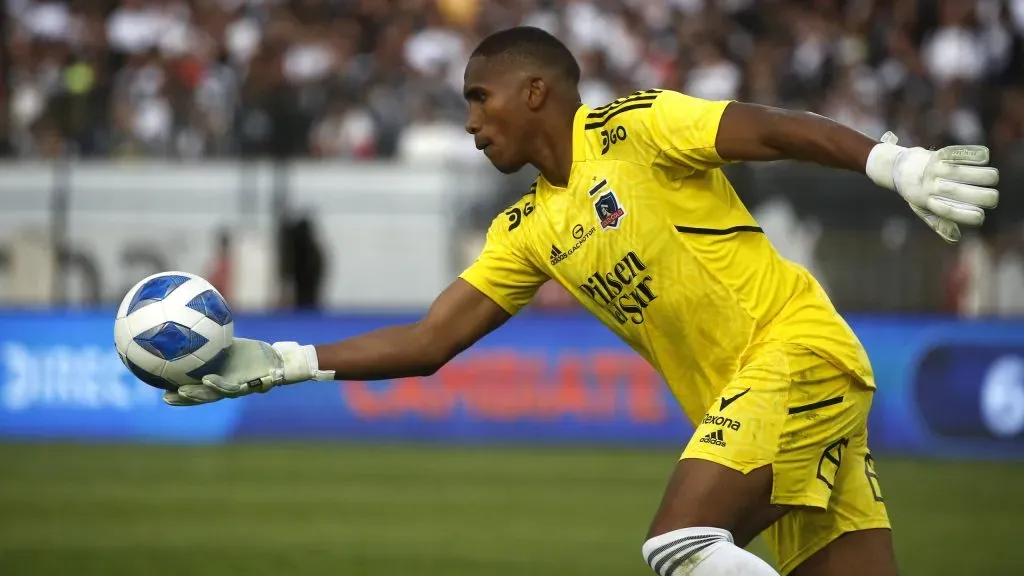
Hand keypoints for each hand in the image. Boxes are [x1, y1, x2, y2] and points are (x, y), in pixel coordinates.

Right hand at [163, 338, 334, 405]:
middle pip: (200, 397)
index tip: (161, 391)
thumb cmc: (251, 353)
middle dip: (183, 400)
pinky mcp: (247, 384)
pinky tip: (206, 380)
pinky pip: (230, 387)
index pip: (194, 389)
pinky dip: (217, 384)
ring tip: (181, 392)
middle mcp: (224, 387)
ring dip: (196, 396)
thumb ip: (212, 339)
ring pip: (212, 396)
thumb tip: (194, 321)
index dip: (178, 393)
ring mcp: (235, 388)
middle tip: (165, 398)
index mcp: (217, 379)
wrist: (276, 360)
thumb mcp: (228, 345)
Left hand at [866, 132, 998, 242]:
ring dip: (990, 176)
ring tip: (990, 178)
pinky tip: (982, 158)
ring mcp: (937, 171)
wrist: (901, 169)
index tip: (977, 214)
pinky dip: (978, 155)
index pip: (964, 216)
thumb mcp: (925, 212)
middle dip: (991, 198)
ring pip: (975, 174)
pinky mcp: (939, 155)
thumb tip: (956, 237)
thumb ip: (941, 224)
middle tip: (990, 197)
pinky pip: (964, 154)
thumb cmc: (919, 193)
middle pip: (976, 196)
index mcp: (932, 205)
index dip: (976, 216)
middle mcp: (934, 189)